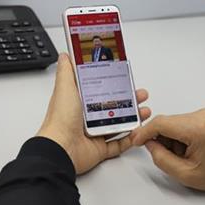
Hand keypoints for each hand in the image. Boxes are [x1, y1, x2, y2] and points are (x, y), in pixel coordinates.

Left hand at [36, 53, 151, 174]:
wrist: (61, 149)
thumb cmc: (60, 120)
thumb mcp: (64, 88)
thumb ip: (67, 71)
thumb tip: (66, 55)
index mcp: (79, 103)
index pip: (100, 89)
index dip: (113, 83)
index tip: (125, 77)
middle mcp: (86, 118)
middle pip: (113, 106)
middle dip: (129, 100)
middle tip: (140, 94)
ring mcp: (94, 133)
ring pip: (118, 123)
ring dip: (133, 117)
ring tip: (144, 111)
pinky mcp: (100, 149)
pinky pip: (119, 145)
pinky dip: (130, 139)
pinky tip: (138, 131)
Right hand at [130, 108, 204, 193]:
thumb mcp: (186, 174)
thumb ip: (162, 159)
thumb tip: (149, 145)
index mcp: (196, 129)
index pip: (160, 123)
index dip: (144, 132)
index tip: (135, 141)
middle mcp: (200, 116)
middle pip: (166, 122)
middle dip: (161, 140)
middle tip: (170, 158)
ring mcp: (204, 114)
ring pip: (174, 123)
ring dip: (172, 139)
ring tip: (186, 156)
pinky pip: (183, 123)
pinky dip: (180, 136)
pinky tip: (191, 149)